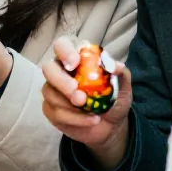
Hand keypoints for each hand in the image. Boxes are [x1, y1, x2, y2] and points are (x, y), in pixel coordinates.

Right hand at [41, 36, 132, 168]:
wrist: (112, 125)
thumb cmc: (114, 99)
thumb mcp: (123, 85)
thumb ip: (120, 73)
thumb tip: (115, 66)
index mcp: (77, 58)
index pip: (62, 44)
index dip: (65, 51)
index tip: (75, 63)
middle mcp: (61, 70)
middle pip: (48, 68)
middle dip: (62, 81)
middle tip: (79, 96)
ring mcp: (53, 90)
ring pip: (50, 93)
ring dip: (71, 105)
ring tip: (93, 111)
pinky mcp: (51, 109)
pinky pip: (54, 112)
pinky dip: (74, 118)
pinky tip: (90, 120)